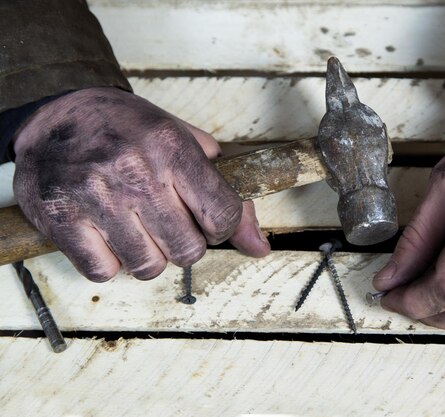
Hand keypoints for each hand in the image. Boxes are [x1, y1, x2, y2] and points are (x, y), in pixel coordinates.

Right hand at [13, 87, 269, 281]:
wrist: (53, 117)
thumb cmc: (127, 130)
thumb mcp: (183, 141)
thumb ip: (227, 192)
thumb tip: (260, 248)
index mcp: (172, 147)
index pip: (222, 215)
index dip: (220, 227)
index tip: (206, 221)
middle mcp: (135, 173)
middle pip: (187, 251)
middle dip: (184, 244)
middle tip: (167, 222)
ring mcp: (95, 198)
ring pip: (147, 267)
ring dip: (147, 255)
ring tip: (135, 226)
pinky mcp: (60, 220)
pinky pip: (103, 272)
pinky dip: (109, 261)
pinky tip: (105, 234)